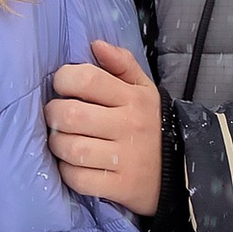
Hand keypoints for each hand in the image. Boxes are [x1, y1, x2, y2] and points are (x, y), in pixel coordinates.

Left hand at [46, 34, 163, 213]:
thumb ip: (121, 63)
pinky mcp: (121, 187)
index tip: (61, 87)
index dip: (63, 79)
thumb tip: (95, 44)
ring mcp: (125, 159)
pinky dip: (68, 172)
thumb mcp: (144, 89)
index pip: (87, 79)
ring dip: (57, 145)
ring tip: (61, 141)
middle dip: (52, 115)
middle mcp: (129, 126)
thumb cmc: (150, 124)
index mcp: (133, 98)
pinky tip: (73, 165)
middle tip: (55, 117)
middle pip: (70, 115)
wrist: (180, 170)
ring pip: (70, 149)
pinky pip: (78, 179)